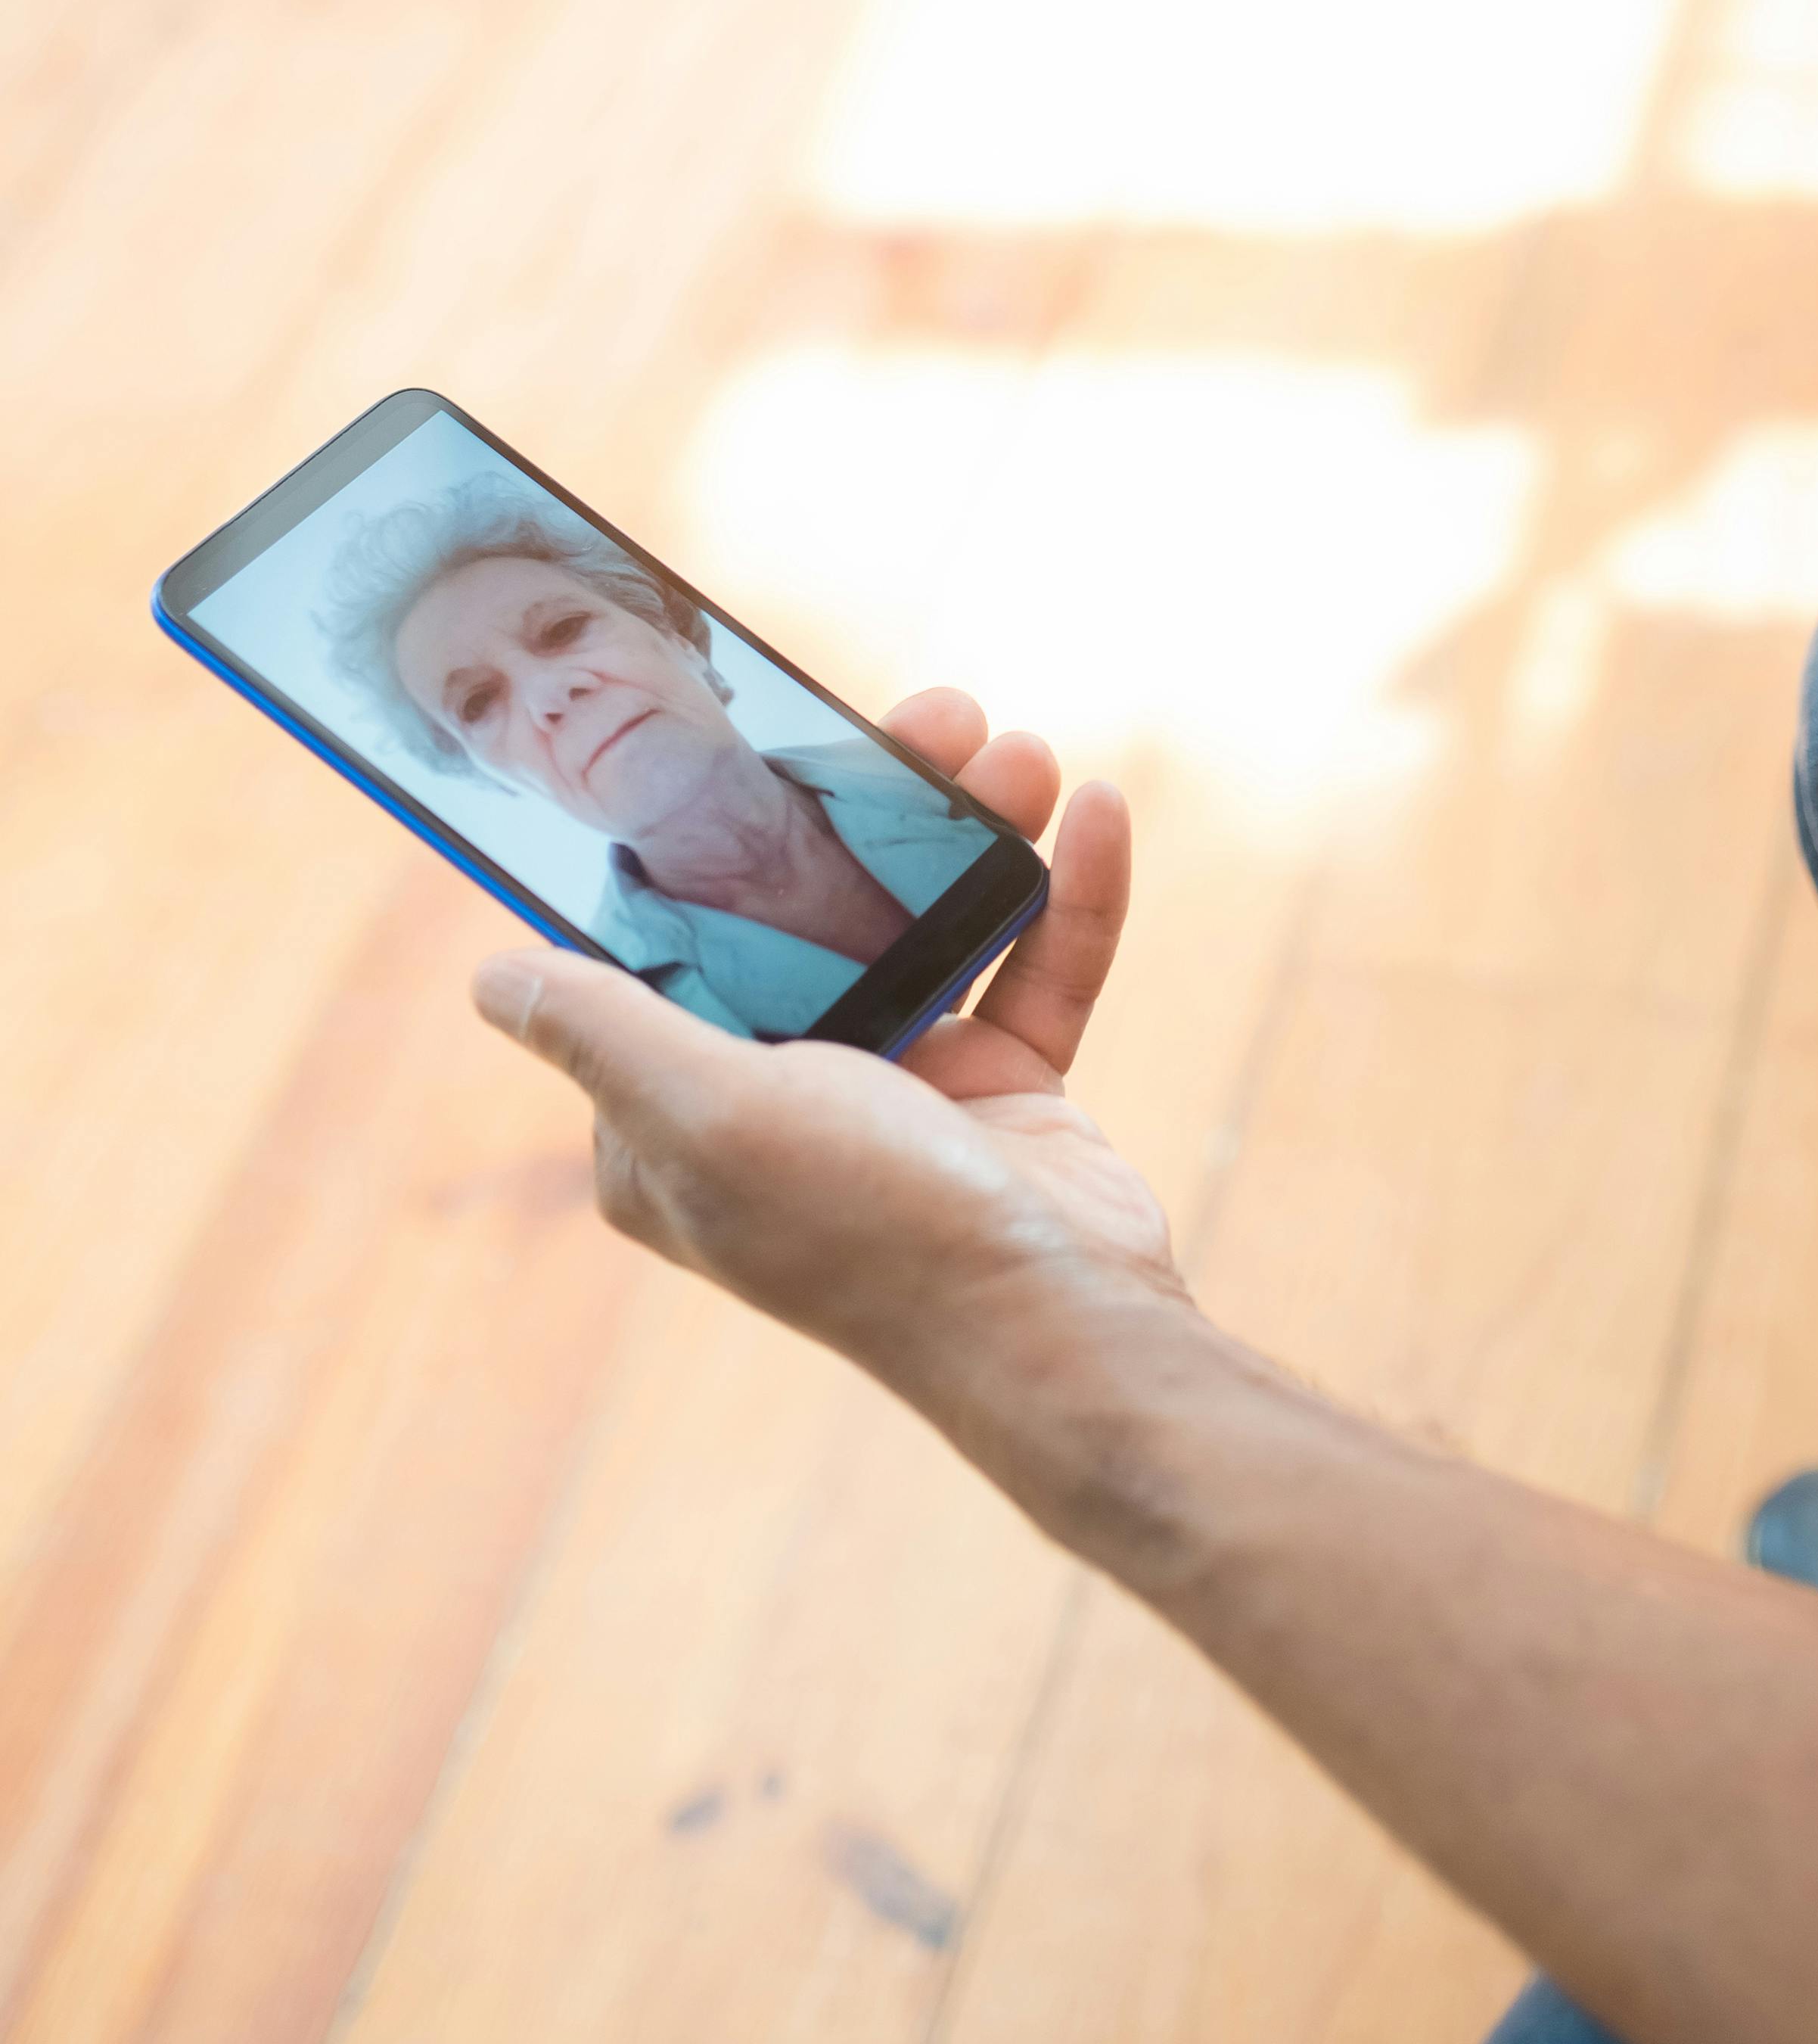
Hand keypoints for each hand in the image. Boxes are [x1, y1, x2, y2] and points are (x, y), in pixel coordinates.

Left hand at [471, 692, 1188, 1533]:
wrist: (1057, 1326)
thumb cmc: (870, 1228)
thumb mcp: (707, 1118)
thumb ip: (602, 1033)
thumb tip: (491, 978)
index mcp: (684, 1115)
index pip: (679, 945)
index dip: (715, 840)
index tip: (760, 742)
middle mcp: (782, 1097)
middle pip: (820, 909)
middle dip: (877, 807)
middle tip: (933, 717)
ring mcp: (901, 1089)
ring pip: (934, 919)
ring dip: (982, 829)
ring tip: (1020, 752)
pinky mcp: (1003, 1089)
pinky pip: (1035, 966)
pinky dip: (1071, 892)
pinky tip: (1100, 813)